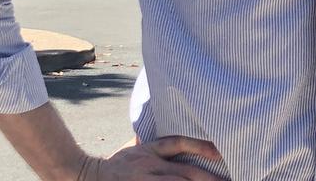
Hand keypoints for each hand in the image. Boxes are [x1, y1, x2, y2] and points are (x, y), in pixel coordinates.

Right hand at [79, 136, 223, 180]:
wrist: (86, 176)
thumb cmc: (118, 164)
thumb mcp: (138, 149)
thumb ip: (160, 147)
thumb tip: (185, 138)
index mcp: (150, 152)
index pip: (179, 144)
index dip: (202, 147)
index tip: (221, 152)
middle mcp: (150, 167)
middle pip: (186, 173)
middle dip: (209, 179)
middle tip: (228, 180)